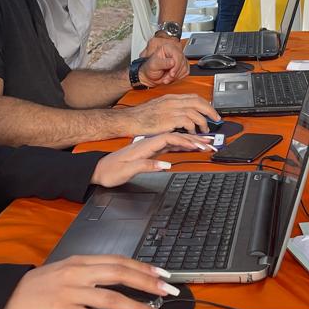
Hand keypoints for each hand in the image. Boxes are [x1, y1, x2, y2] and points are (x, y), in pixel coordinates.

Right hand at [0, 255, 179, 308]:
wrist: (6, 296)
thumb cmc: (39, 285)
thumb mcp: (66, 271)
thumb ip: (91, 272)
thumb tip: (121, 277)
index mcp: (81, 261)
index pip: (119, 261)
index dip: (144, 268)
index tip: (165, 276)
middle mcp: (77, 273)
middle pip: (120, 275)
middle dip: (148, 285)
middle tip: (170, 294)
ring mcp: (68, 291)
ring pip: (110, 298)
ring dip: (137, 308)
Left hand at [91, 133, 213, 187]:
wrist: (99, 170)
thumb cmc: (111, 170)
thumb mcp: (127, 170)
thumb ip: (147, 166)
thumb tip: (166, 165)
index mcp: (145, 145)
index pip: (170, 139)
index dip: (186, 141)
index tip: (199, 146)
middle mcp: (149, 144)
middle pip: (175, 137)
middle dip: (194, 139)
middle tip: (210, 143)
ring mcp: (150, 147)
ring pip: (175, 141)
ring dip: (190, 141)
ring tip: (205, 143)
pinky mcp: (150, 152)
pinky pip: (170, 146)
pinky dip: (182, 146)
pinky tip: (189, 147)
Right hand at [128, 93, 219, 133]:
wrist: (130, 119)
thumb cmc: (141, 116)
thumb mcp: (159, 108)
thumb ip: (172, 110)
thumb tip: (183, 116)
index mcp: (171, 98)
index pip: (193, 97)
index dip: (205, 104)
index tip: (210, 111)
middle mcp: (172, 101)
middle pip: (198, 102)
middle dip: (210, 111)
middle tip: (216, 119)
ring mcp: (171, 109)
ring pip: (195, 112)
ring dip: (203, 122)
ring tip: (204, 130)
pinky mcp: (169, 119)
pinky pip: (187, 121)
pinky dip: (193, 127)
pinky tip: (192, 132)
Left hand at [139, 39, 187, 85]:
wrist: (150, 76)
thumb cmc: (150, 68)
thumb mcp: (153, 65)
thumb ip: (163, 63)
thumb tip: (172, 62)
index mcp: (167, 48)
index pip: (178, 55)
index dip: (176, 65)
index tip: (172, 74)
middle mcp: (174, 52)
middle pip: (182, 62)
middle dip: (175, 73)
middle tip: (167, 78)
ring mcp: (179, 59)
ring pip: (184, 68)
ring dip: (176, 76)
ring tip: (167, 78)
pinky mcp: (182, 66)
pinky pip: (185, 72)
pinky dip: (179, 77)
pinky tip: (171, 77)